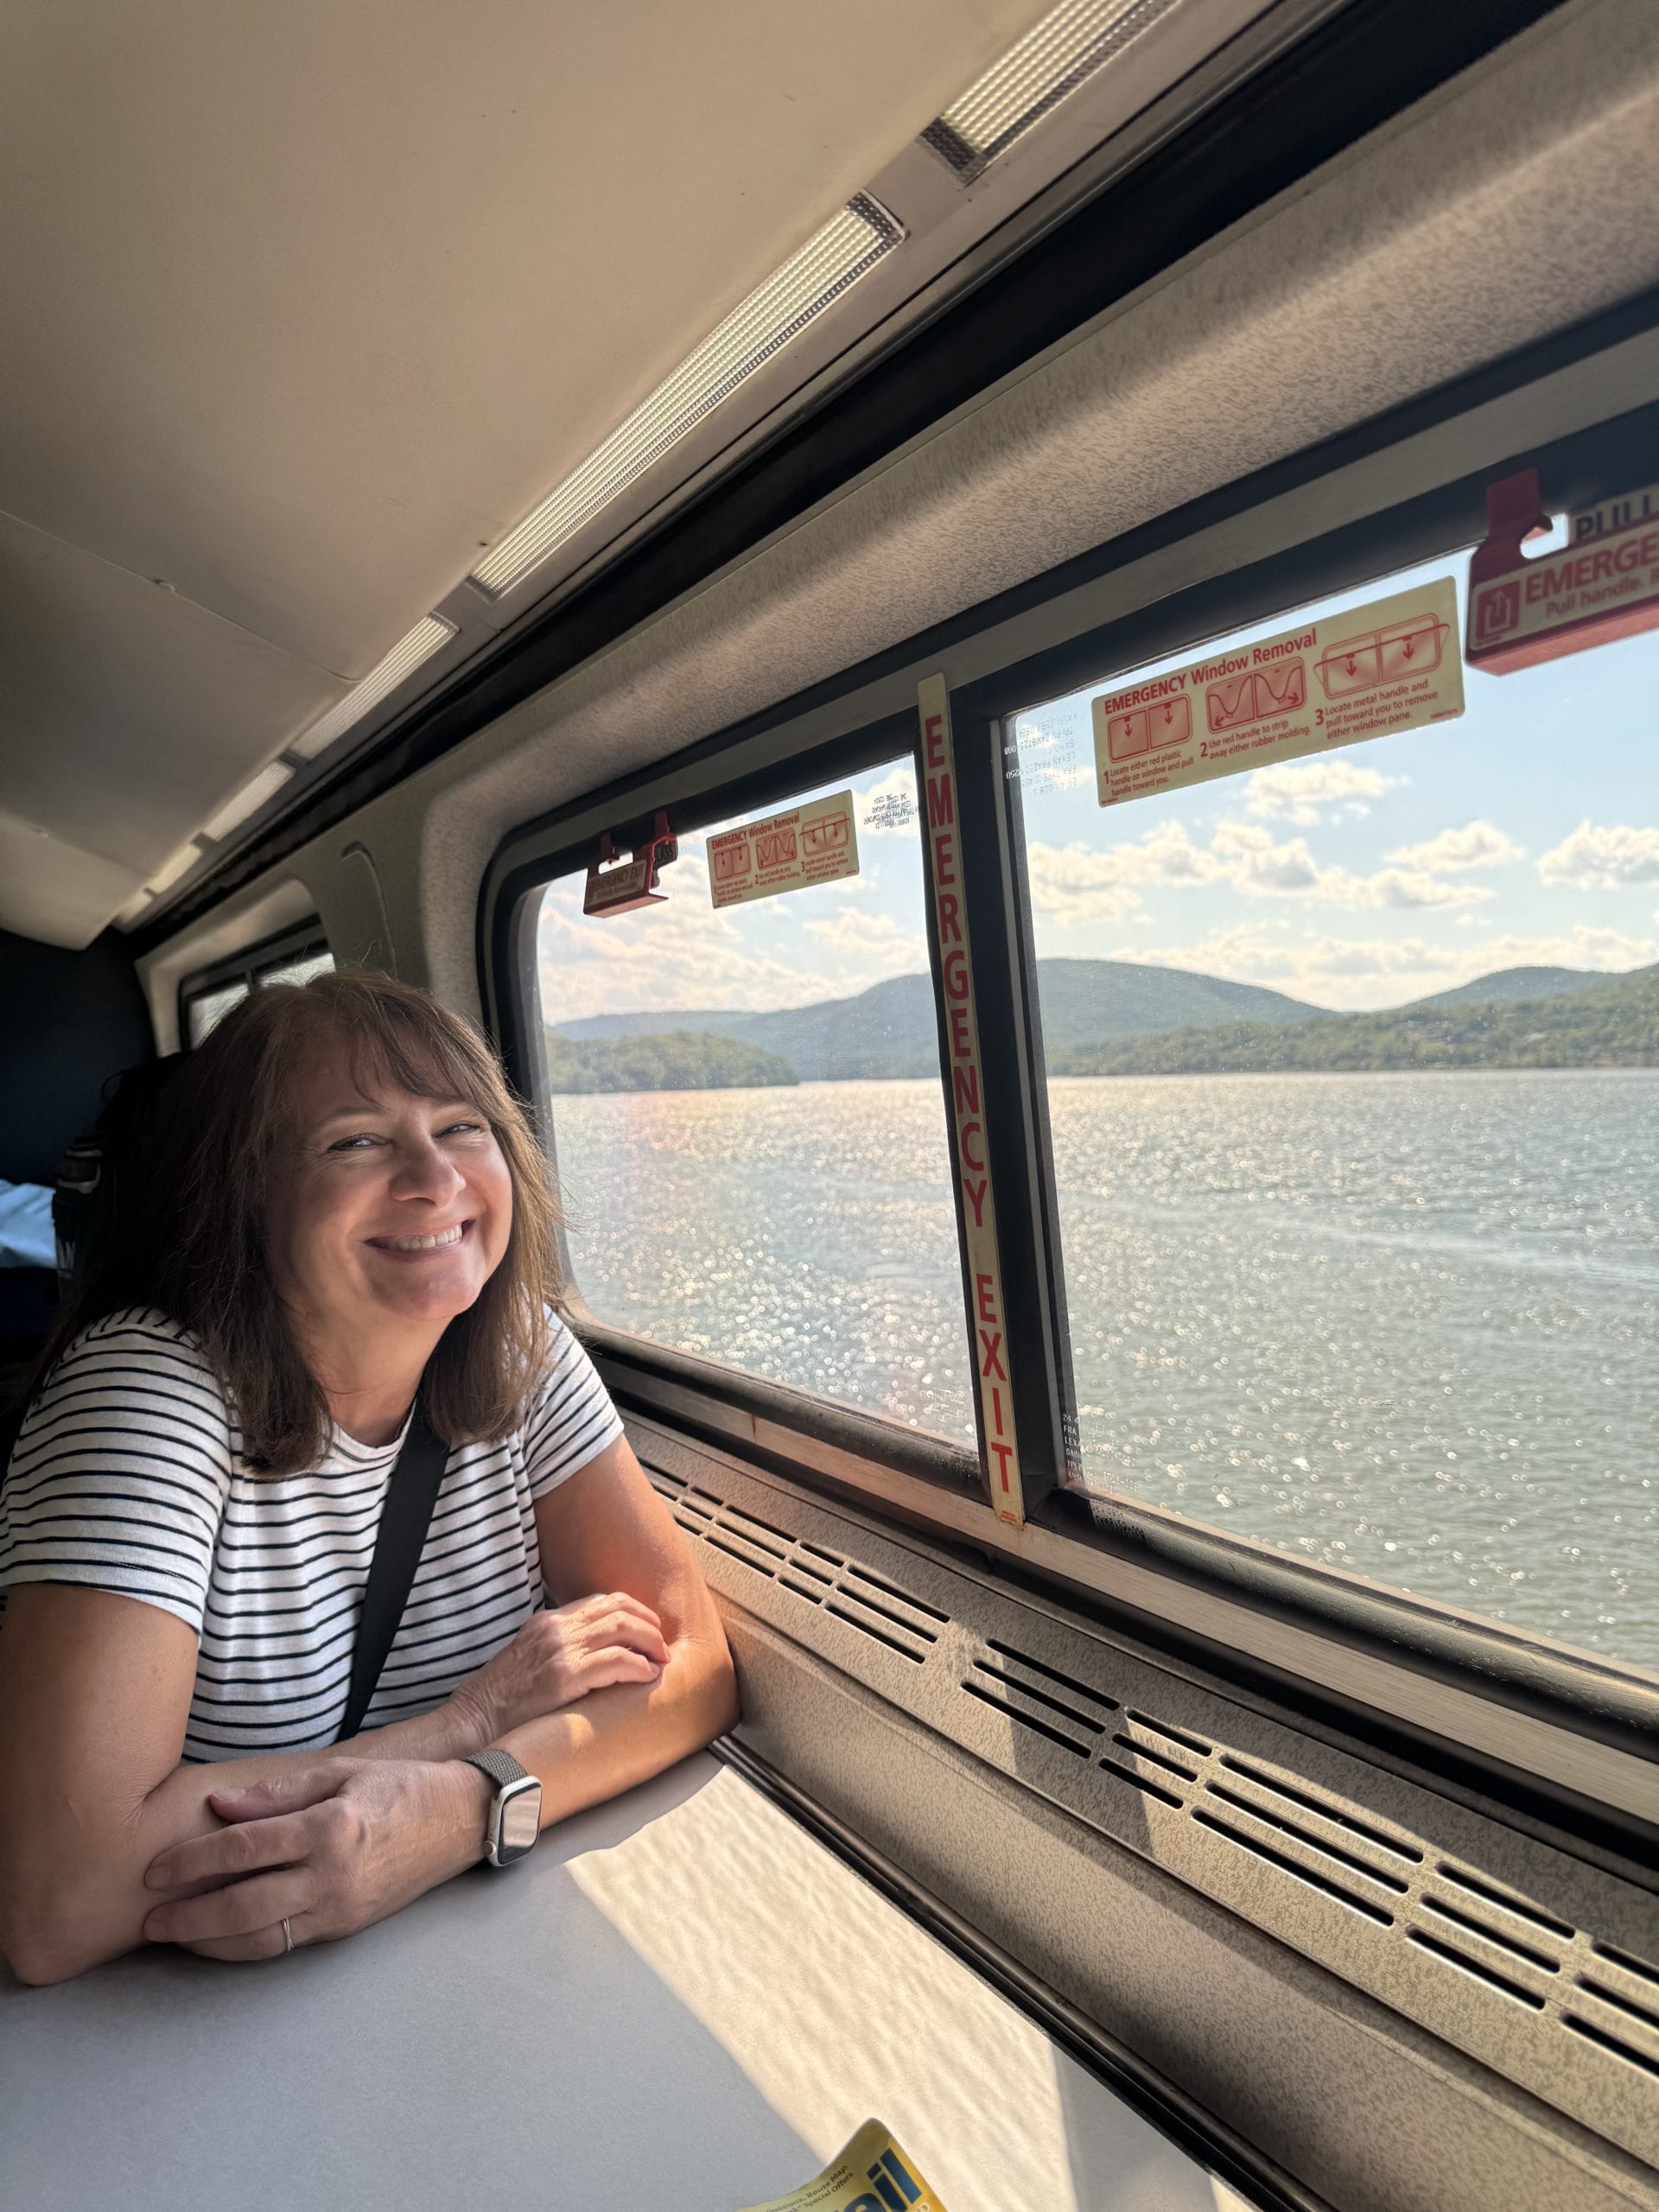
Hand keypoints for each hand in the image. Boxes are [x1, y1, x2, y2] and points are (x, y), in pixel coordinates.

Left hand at [141, 1757, 489, 1961]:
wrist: (460, 1821)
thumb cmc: (400, 1788)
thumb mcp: (341, 1772)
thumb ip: (276, 1794)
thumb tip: (218, 1806)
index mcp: (329, 1826)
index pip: (244, 1849)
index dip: (192, 1861)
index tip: (156, 1870)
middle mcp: (332, 1874)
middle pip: (242, 1905)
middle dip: (188, 1916)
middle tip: (150, 1918)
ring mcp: (340, 1908)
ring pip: (260, 1938)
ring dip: (209, 1942)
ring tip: (173, 1936)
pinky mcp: (345, 1929)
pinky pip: (285, 1945)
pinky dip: (244, 1949)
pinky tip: (218, 1941)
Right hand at [448, 1593, 669, 1742]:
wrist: (474, 1720)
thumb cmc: (501, 1699)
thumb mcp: (527, 1658)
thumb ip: (557, 1649)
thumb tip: (595, 1656)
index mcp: (547, 1621)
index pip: (600, 1601)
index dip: (632, 1611)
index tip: (648, 1628)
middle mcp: (556, 1629)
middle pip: (617, 1608)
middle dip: (648, 1623)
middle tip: (662, 1644)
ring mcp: (560, 1650)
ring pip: (622, 1629)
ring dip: (650, 1642)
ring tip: (661, 1659)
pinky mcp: (565, 1676)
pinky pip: (616, 1661)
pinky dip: (639, 1666)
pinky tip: (648, 1676)